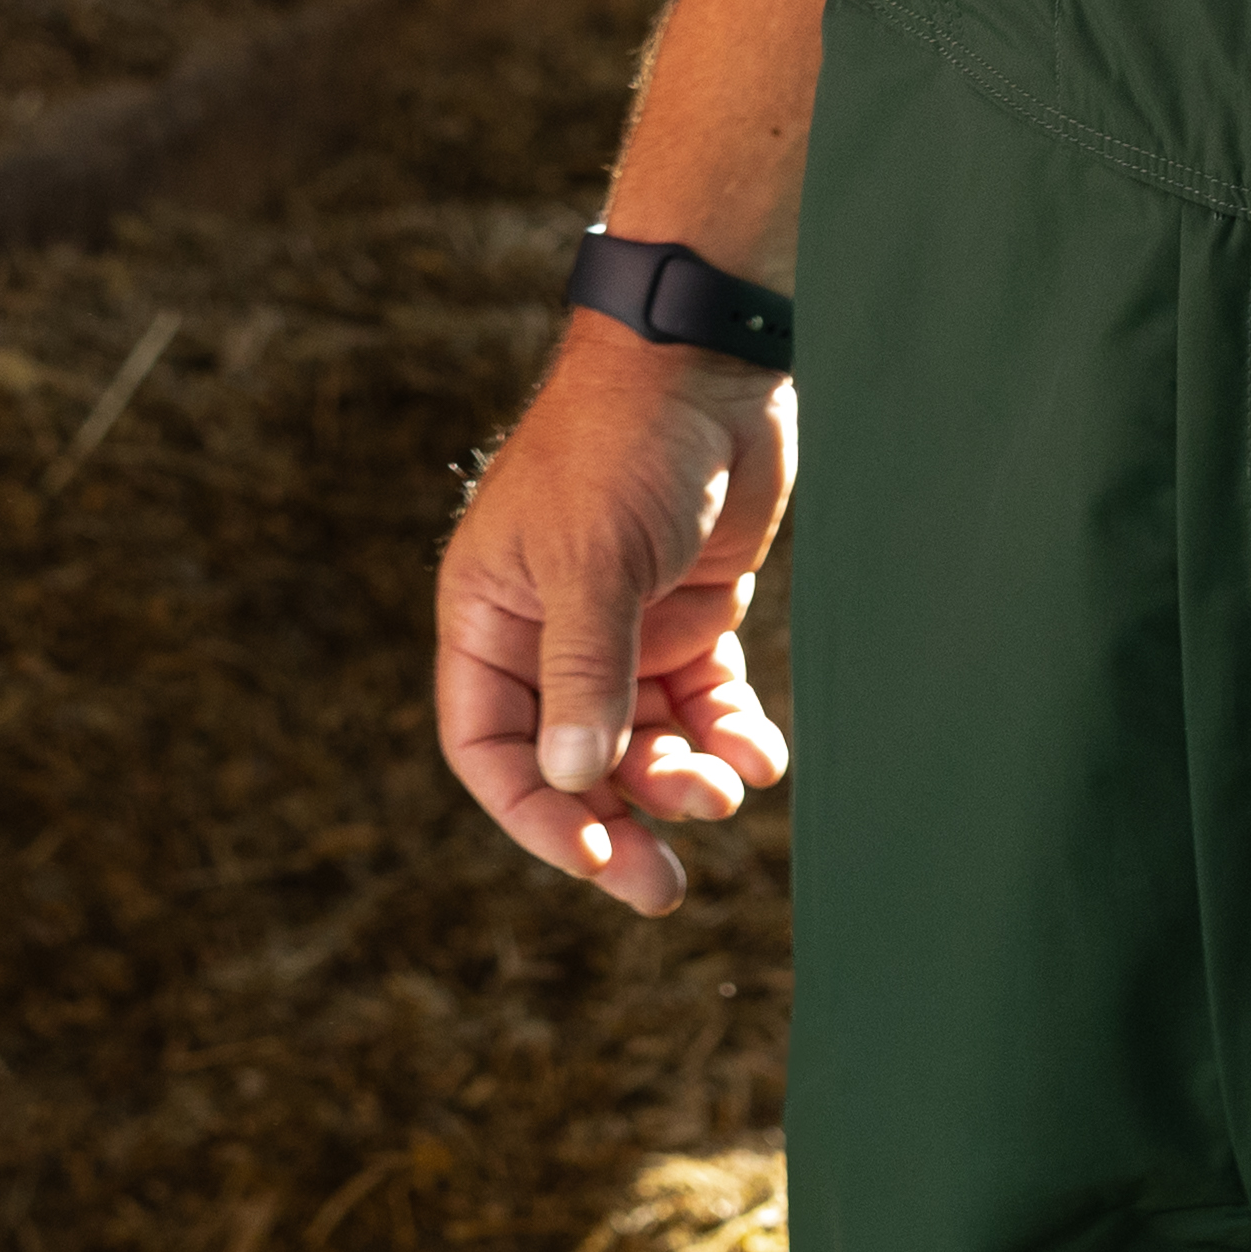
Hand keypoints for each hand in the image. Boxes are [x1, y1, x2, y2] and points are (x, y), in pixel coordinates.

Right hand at [434, 321, 797, 916]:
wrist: (707, 363)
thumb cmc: (622, 446)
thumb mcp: (593, 559)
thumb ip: (584, 671)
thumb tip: (573, 778)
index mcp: (490, 617)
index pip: (490, 747)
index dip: (536, 811)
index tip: (593, 853)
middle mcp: (547, 634)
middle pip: (570, 763)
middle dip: (619, 823)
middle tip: (663, 887)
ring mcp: (623, 629)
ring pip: (642, 743)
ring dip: (682, 779)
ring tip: (728, 786)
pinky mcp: (687, 616)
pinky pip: (702, 704)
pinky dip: (729, 736)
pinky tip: (760, 754)